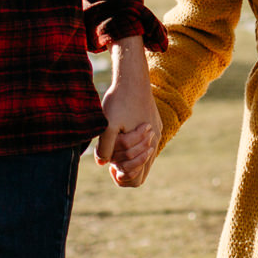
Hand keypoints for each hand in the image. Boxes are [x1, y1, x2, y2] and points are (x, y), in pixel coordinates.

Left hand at [96, 36, 160, 186]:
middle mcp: (155, 142)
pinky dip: (134, 145)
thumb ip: (106, 147)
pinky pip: (146, 144)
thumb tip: (101, 163)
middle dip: (124, 168)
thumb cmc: (119, 101)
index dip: (122, 178)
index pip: (137, 179)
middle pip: (141, 171)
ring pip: (143, 156)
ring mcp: (156, 132)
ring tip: (115, 145)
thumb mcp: (108, 125)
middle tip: (111, 157)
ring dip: (128, 156)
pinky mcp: (154, 123)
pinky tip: (122, 134)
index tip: (111, 166)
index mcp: (146, 146)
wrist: (132, 78)